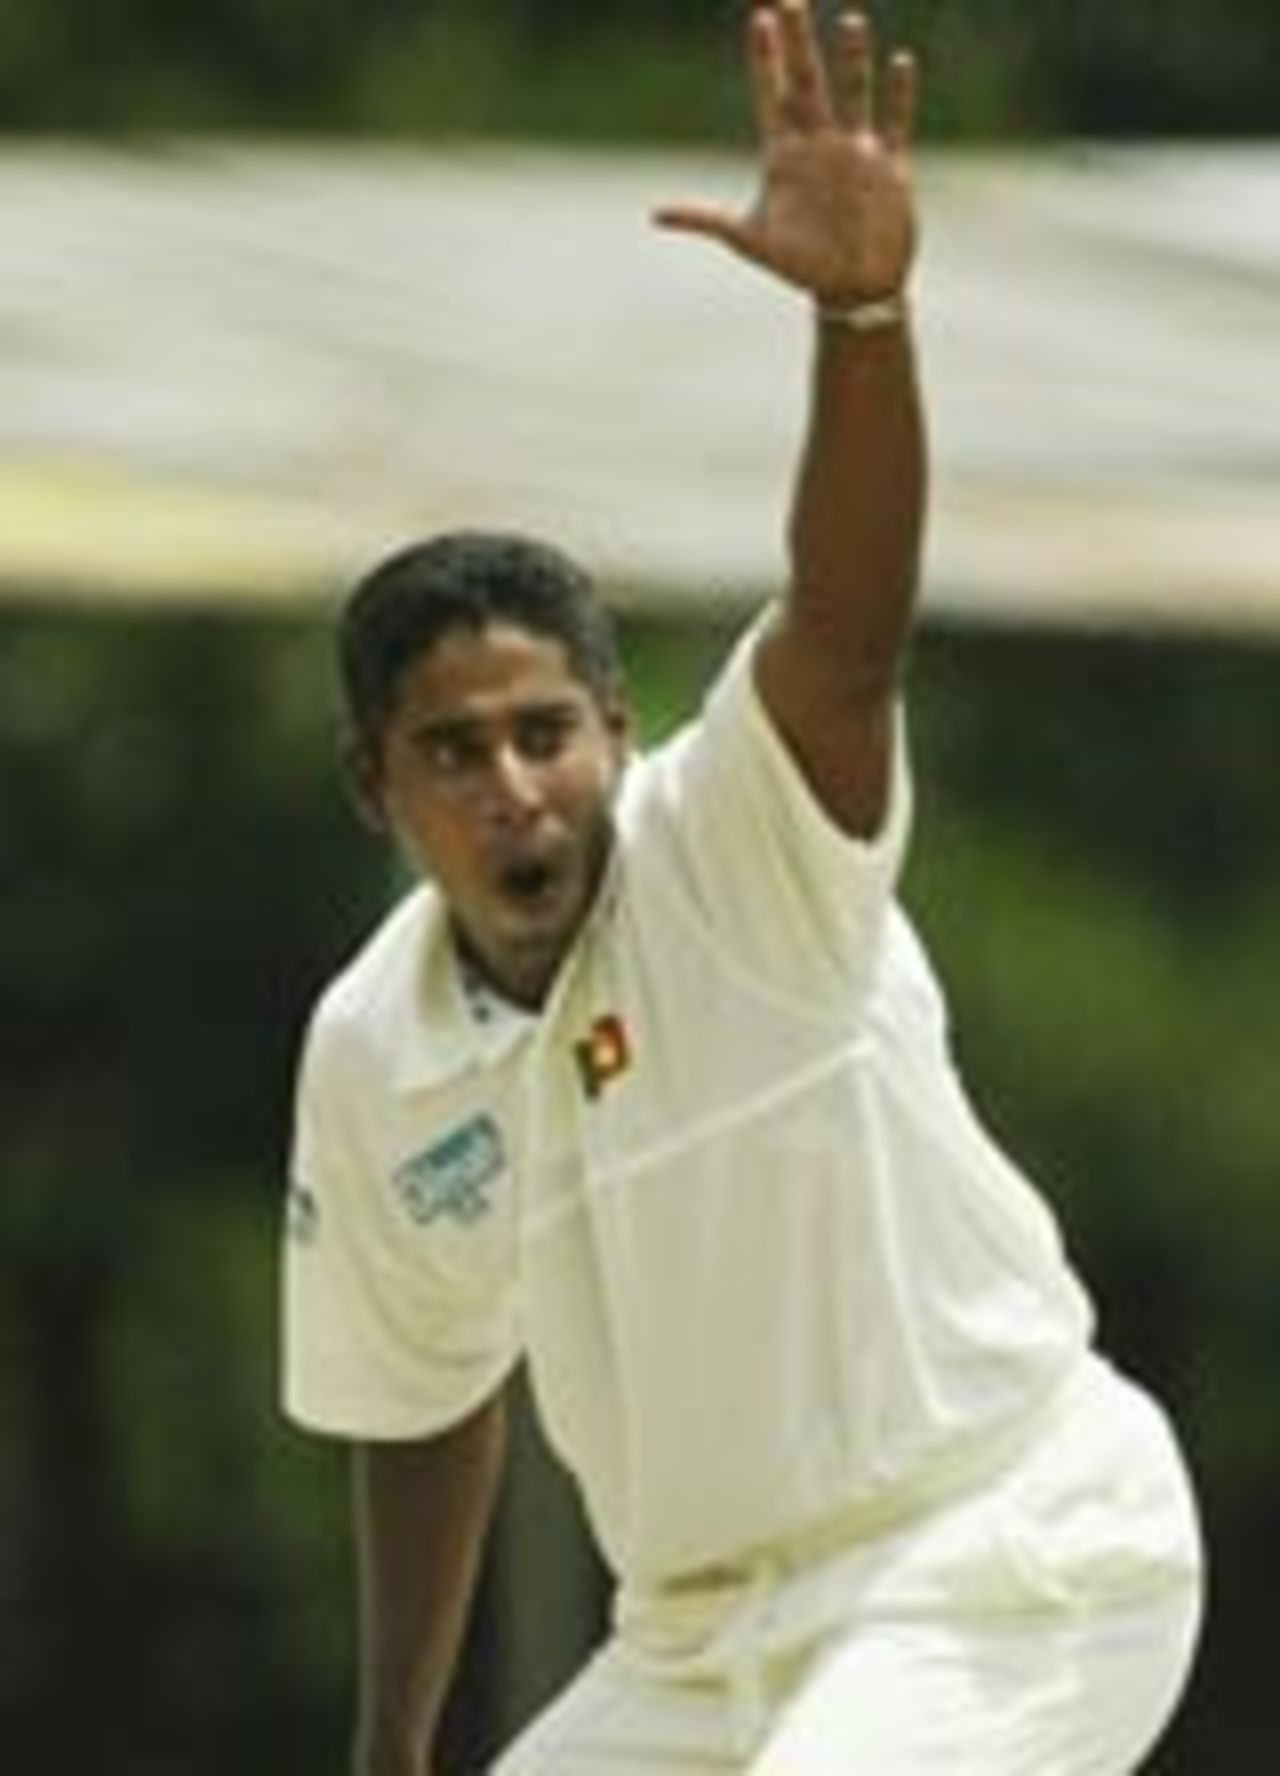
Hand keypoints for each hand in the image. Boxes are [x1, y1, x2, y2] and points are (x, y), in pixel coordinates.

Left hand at [654, 1, 918, 306]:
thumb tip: (654, 215)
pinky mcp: (889, 167)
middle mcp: (819, 145)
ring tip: (850, 22)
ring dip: (852, 60)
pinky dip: (898, 95)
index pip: (771, 96)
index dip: (765, 59)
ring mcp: (855, 152)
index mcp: (785, 157)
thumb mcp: (750, 240)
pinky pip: (895, 121)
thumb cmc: (800, 268)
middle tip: (790, 2)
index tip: (759, 19)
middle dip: (799, 44)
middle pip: (808, 83)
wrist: (850, 290)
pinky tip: (900, 62)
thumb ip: (706, 220)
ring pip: (853, 93)